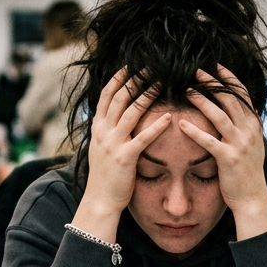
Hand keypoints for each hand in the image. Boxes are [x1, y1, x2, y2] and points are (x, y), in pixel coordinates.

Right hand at [71, 68, 172, 242]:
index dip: (117, 80)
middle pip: (119, 98)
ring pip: (130, 112)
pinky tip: (169, 116)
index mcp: (97, 128)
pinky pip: (143, 138)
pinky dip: (156, 126)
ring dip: (146, 95)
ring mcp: (113, 144)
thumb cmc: (104, 177)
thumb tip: (113, 118)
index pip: (106, 97)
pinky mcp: (125, 158)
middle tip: (149, 66)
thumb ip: (106, 132)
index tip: (129, 66)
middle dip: (134, 80)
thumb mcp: (100, 149)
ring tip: (160, 82)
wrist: (99, 200)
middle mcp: (103, 132)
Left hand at [178, 66, 266, 239]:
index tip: (217, 66)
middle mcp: (249, 131)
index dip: (229, 79)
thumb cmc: (247, 173)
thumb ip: (246, 127)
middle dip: (213, 83)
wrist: (252, 199)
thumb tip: (240, 111)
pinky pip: (209, 141)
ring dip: (202, 100)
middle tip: (197, 70)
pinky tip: (180, 124)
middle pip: (231, 99)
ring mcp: (240, 145)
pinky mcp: (228, 159)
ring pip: (220, 115)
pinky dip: (194, 131)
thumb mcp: (252, 146)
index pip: (243, 95)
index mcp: (254, 126)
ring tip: (187, 90)